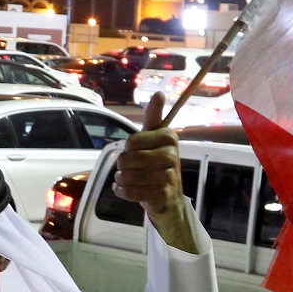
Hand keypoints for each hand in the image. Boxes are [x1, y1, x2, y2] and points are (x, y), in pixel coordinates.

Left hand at [115, 93, 198, 251]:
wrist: (169, 197)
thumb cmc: (157, 164)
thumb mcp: (154, 139)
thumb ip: (154, 117)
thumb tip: (160, 93)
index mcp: (169, 138)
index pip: (131, 141)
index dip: (128, 149)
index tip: (137, 152)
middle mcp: (171, 156)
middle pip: (126, 159)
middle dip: (122, 166)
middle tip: (131, 169)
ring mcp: (168, 177)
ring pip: (125, 176)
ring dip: (121, 179)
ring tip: (128, 180)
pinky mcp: (161, 195)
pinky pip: (128, 191)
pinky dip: (120, 191)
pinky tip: (125, 190)